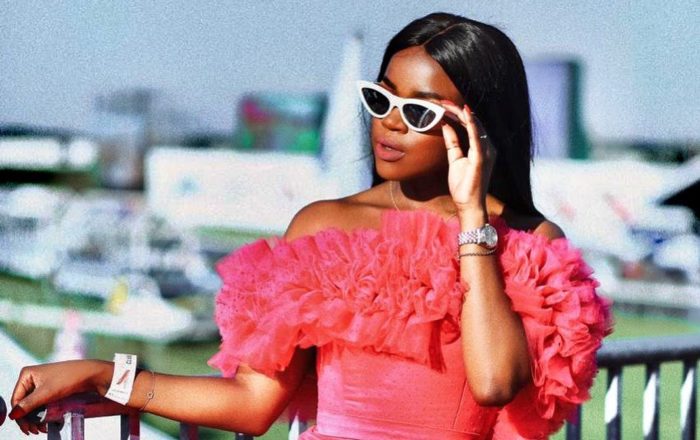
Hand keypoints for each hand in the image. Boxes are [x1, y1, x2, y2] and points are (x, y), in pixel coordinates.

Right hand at [9, 360, 111, 434]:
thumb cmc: (69, 378)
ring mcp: (42, 384)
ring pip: (33, 405)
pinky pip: (42, 404)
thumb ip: (28, 405)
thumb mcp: (46, 393)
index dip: (19, 415)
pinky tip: (45, 423)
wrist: (92, 374)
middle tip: (34, 431)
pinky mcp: (51, 389)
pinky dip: (42, 414)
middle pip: (24, 403)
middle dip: (28, 419)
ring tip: (40, 429)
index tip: (26, 428)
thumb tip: (12, 415)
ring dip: (35, 419)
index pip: (16, 399)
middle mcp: (33, 378)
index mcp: (27, 374)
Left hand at [440, 101, 495, 215]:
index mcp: (481, 147)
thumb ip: (452, 143)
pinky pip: (476, 136)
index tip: (443, 106)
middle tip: (442, 101)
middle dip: (457, 110)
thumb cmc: (463, 185)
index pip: (470, 125)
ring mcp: (486, 151)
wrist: (468, 204)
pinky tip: (464, 113)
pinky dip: (471, 123)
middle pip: (473, 122)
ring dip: (461, 113)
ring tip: (447, 104)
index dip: (457, 114)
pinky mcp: (481, 157)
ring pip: (475, 125)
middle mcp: (487, 147)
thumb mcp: (454, 159)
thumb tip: (446, 126)